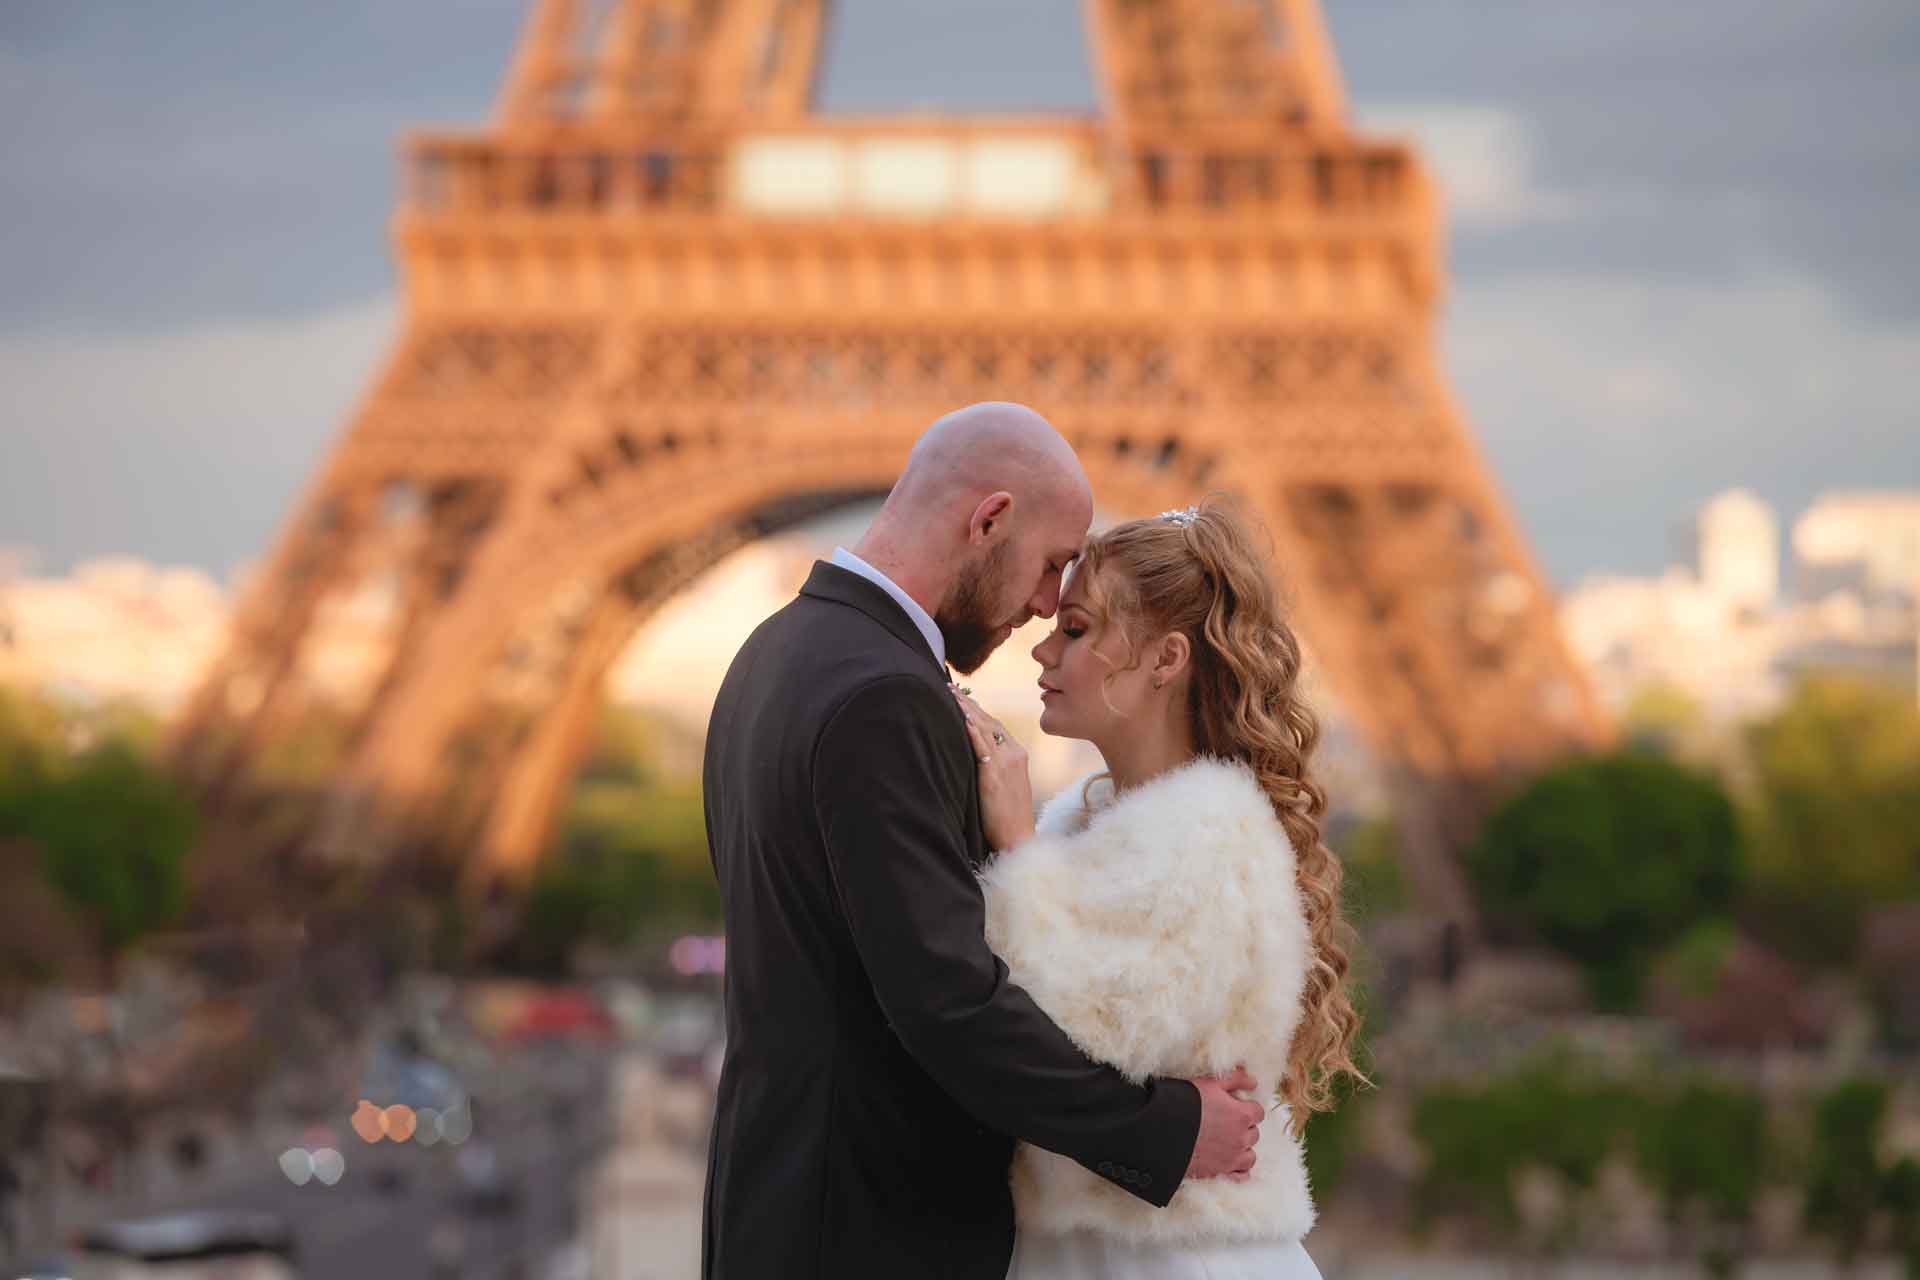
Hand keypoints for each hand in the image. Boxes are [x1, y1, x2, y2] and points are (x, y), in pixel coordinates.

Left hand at [951, 688, 1035, 850]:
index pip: (995, 725)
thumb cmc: (1008, 815)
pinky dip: (972, 732)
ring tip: (951, 695)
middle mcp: (1014, 754)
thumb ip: (995, 764)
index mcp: (1018, 754)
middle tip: (949, 687)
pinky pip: (983, 749)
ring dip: (966, 710)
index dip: (978, 709)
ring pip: (984, 729)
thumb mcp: (1006, 783)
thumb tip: (976, 754)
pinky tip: (962, 719)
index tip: (962, 696)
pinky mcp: (994, 776)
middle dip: (969, 703)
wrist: (1018, 836)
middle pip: (989, 721)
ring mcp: (1006, 763)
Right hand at [1182, 1066, 1263, 1181]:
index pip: (1258, 1112)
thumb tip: (1253, 1082)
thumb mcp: (1211, 1083)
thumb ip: (1236, 1079)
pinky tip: (1231, 1162)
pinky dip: (1239, 1170)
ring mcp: (1232, 1158)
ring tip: (1227, 1142)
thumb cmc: (1187, 1103)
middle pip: (1253, 1133)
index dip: (1246, 1108)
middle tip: (1225, 1123)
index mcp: (1242, 1115)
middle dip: (1243, 1128)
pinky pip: (1242, 1175)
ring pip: (1250, 1155)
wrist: (1164, 1130)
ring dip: (1242, 1148)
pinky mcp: (1221, 1172)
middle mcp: (1241, 1138)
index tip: (1234, 1108)